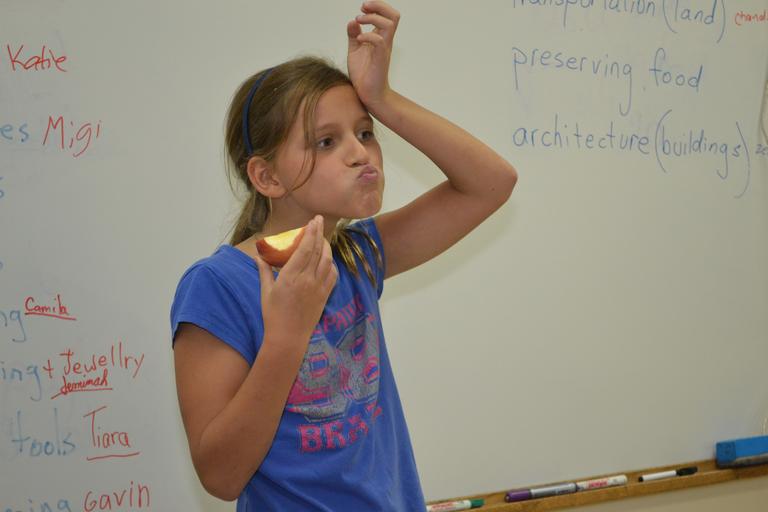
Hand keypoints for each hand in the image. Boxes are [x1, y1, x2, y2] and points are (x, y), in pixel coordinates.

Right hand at [254, 216, 336, 348]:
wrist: (288, 338)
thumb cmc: (273, 316)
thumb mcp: (265, 292)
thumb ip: (264, 271)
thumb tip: (258, 256)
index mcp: (290, 276)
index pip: (305, 248)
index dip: (311, 232)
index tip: (313, 221)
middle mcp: (307, 280)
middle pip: (317, 251)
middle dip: (319, 233)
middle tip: (319, 221)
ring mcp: (318, 288)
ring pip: (327, 261)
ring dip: (327, 247)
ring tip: (323, 238)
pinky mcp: (324, 296)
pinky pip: (332, 275)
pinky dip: (331, 264)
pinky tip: (327, 260)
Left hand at [346, 1, 399, 109]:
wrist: (368, 94)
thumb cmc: (363, 74)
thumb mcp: (355, 50)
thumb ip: (353, 35)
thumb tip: (352, 21)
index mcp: (380, 38)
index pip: (387, 15)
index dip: (377, 6)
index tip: (363, 8)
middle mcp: (385, 42)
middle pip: (394, 16)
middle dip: (379, 6)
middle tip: (363, 7)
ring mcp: (384, 50)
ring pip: (389, 25)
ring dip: (372, 18)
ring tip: (358, 20)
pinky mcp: (380, 59)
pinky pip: (379, 42)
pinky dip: (367, 36)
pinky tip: (358, 40)